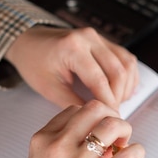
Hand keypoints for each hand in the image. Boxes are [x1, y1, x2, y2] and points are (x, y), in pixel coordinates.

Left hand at [4, 26, 138, 108]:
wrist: (29, 41)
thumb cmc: (34, 63)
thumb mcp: (48, 88)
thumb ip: (73, 103)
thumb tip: (96, 119)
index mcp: (72, 48)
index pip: (99, 80)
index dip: (108, 103)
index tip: (111, 120)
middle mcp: (89, 38)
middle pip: (118, 71)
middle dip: (119, 97)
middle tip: (113, 115)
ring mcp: (99, 37)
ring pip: (127, 64)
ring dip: (126, 86)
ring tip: (117, 103)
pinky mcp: (104, 40)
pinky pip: (126, 58)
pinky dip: (128, 76)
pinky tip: (121, 91)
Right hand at [12, 99, 144, 157]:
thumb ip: (64, 147)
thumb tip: (102, 141)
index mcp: (43, 139)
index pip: (75, 109)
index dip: (92, 117)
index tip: (98, 130)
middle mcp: (59, 146)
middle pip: (95, 108)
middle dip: (112, 116)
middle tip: (116, 134)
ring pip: (112, 124)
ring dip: (125, 130)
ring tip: (124, 145)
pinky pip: (128, 154)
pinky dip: (137, 152)